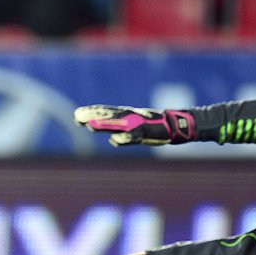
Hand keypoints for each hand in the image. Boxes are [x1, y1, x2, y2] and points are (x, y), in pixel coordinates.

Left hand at [74, 105, 196, 145]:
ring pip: (118, 124)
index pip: (107, 113)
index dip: (92, 113)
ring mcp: (138, 124)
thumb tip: (113, 140)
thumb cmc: (157, 130)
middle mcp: (131, 118)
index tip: (77, 115)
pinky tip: (114, 140)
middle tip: (77, 117)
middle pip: (109, 116)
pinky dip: (125, 139)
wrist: (178, 127)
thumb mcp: (138, 133)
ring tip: (90, 126)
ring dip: (104, 124)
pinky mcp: (147, 133)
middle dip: (93, 116)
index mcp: (127, 117)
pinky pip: (134, 136)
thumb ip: (124, 137)